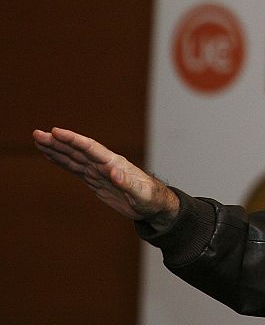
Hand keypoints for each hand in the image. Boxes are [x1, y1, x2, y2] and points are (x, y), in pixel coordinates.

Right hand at [33, 127, 178, 224]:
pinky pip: (75, 168)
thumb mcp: (141, 193)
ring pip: (73, 157)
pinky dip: (62, 161)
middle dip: (57, 142)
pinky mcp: (95, 180)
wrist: (154, 205)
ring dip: (56, 149)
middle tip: (37, 134)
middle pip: (77, 150)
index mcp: (114, 163)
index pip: (90, 148)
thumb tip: (114, 171)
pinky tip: (51, 156)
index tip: (57, 132)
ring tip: (39, 140)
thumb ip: (128, 183)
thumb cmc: (151, 198)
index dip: (73, 140)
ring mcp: (98, 171)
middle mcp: (104, 164)